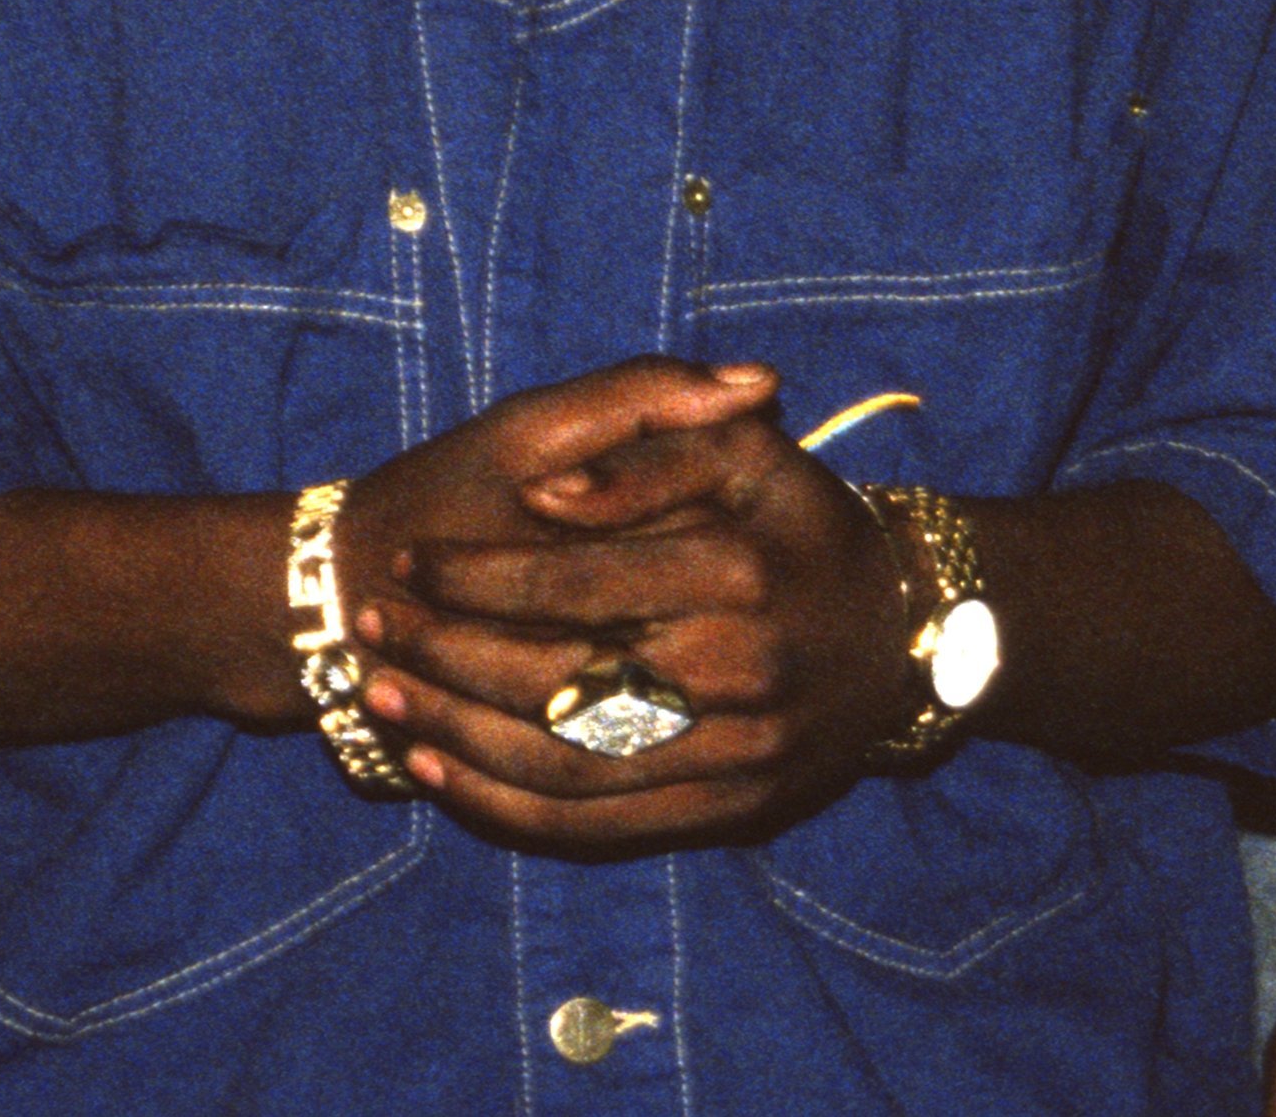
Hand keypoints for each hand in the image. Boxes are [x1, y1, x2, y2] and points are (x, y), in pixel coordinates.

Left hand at [351, 392, 909, 855]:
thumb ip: (649, 449)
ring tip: (381, 697)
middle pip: (558, 678)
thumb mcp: (745, 453)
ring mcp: (736, 756)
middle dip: (448, 657)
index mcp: (737, 569)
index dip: (479, 575)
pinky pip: (598, 826)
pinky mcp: (729, 816)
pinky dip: (507, 806)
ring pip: (566, 762)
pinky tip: (441, 772)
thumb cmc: (804, 524)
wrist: (903, 634)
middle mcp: (739, 670)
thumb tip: (551, 495)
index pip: (576, 581)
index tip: (410, 563)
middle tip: (371, 627)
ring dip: (458, 735)